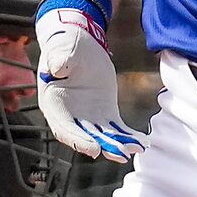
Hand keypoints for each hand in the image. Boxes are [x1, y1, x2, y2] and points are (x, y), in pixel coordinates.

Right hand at [34, 2, 143, 162]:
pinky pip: (116, 129)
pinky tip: (142, 142)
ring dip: (118, 145)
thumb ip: (59, 59)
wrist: (78, 42)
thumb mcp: (61, 50)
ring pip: (102, 137)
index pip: (64, 128)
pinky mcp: (104, 113)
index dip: (78, 140)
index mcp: (54, 103)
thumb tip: (57, 68)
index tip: (95, 149)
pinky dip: (128, 137)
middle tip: (121, 154)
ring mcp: (87, 117)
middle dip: (104, 147)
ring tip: (136, 148)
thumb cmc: (65, 44)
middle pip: (85, 137)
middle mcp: (69, 116)